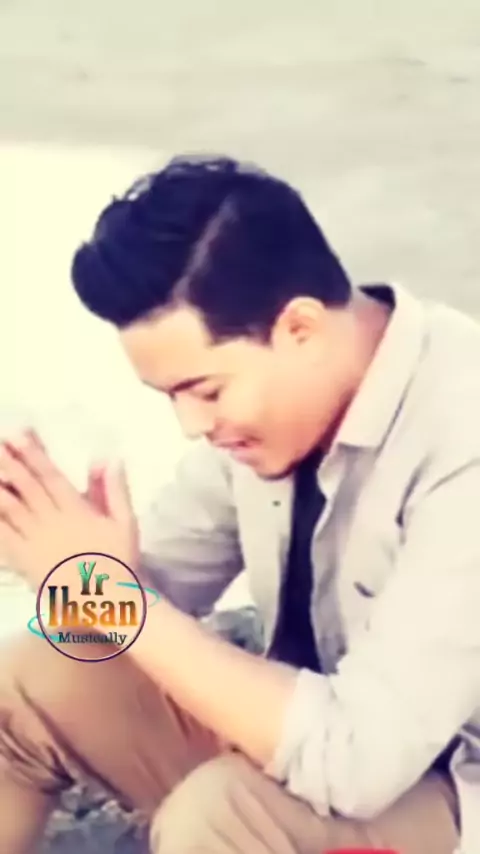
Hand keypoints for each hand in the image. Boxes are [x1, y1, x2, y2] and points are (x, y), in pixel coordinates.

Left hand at [0, 429, 138, 590]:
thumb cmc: (119, 560)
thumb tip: (108, 457)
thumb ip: (115, 489)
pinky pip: (3, 539)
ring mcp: (35, 543)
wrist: (108, 602)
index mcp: (77, 511)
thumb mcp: (126, 522)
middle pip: (26, 488)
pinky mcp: (23, 562)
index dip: (34, 454)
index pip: (51, 477)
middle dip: (9, 464)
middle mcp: (52, 522)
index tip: (19, 434)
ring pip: (9, 510)